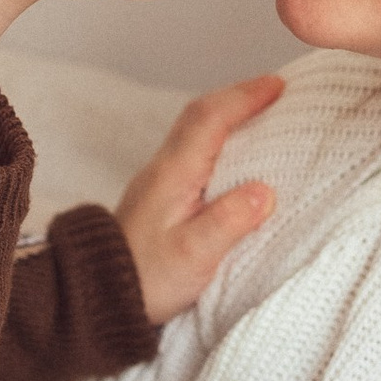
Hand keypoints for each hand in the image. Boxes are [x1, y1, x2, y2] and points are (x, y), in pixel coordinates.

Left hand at [114, 75, 284, 324]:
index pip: (210, 119)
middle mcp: (164, 168)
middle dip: (238, 95)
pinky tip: (236, 151)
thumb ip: (229, 221)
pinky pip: (193, 148)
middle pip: (200, 114)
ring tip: (262, 112)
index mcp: (174, 174)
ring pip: (195, 129)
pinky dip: (218, 136)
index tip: (278, 85)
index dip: (245, 97)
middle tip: (275, 89)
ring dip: (228, 113)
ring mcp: (160, 179)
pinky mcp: (162, 194)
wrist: (102, 295)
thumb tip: (266, 192)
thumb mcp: (194, 255)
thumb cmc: (148, 278)